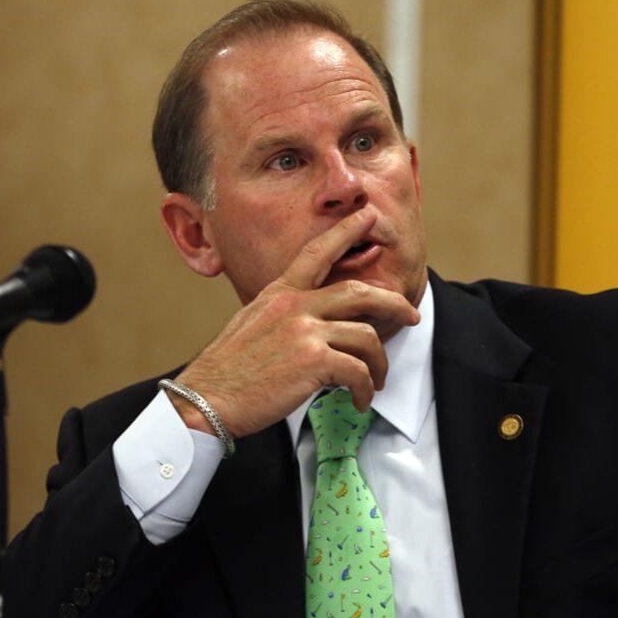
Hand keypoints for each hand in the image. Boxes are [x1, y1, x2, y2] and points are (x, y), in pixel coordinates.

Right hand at [167, 211, 419, 437]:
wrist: (206, 399)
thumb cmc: (228, 370)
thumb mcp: (252, 324)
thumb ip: (284, 314)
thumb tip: (312, 324)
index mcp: (279, 293)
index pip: (317, 252)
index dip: (347, 231)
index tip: (368, 216)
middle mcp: (294, 305)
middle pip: (360, 291)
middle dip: (394, 303)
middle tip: (411, 314)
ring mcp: (305, 331)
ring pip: (367, 337)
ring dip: (379, 364)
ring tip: (376, 381)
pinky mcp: (313, 361)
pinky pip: (358, 371)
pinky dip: (365, 390)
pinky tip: (359, 401)